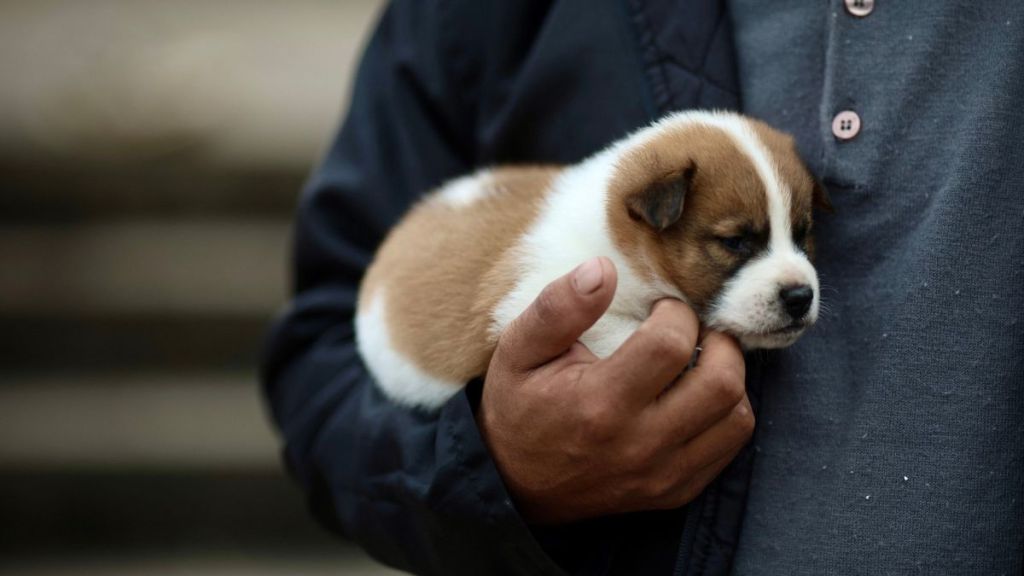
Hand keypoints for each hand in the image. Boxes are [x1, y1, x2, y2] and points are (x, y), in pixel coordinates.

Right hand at [477, 257, 752, 523]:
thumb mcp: (519, 349)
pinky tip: (696, 396)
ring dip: (729, 379)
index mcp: (600, 403)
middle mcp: (639, 444)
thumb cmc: (518, 406)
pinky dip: (724, 415)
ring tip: (701, 361)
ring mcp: (661, 475)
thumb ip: (559, 307)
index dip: (676, 313)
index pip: (670, 344)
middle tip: (695, 330)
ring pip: (736, 418)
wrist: (513, 484)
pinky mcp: (674, 492)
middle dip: (719, 342)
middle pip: (721, 384)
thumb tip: (603, 267)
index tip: (660, 309)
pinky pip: (727, 448)